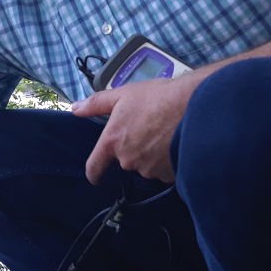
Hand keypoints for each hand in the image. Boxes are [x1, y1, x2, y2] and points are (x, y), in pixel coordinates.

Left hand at [70, 74, 199, 183]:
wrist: (195, 108)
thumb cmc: (158, 97)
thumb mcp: (124, 94)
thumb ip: (97, 103)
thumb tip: (75, 108)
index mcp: (112, 141)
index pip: (95, 166)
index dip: (94, 173)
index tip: (95, 176)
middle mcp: (128, 159)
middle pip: (126, 161)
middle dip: (134, 149)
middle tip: (149, 129)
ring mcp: (149, 168)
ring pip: (147, 165)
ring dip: (152, 154)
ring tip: (166, 133)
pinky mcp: (169, 174)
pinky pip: (165, 170)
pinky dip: (168, 160)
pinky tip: (176, 142)